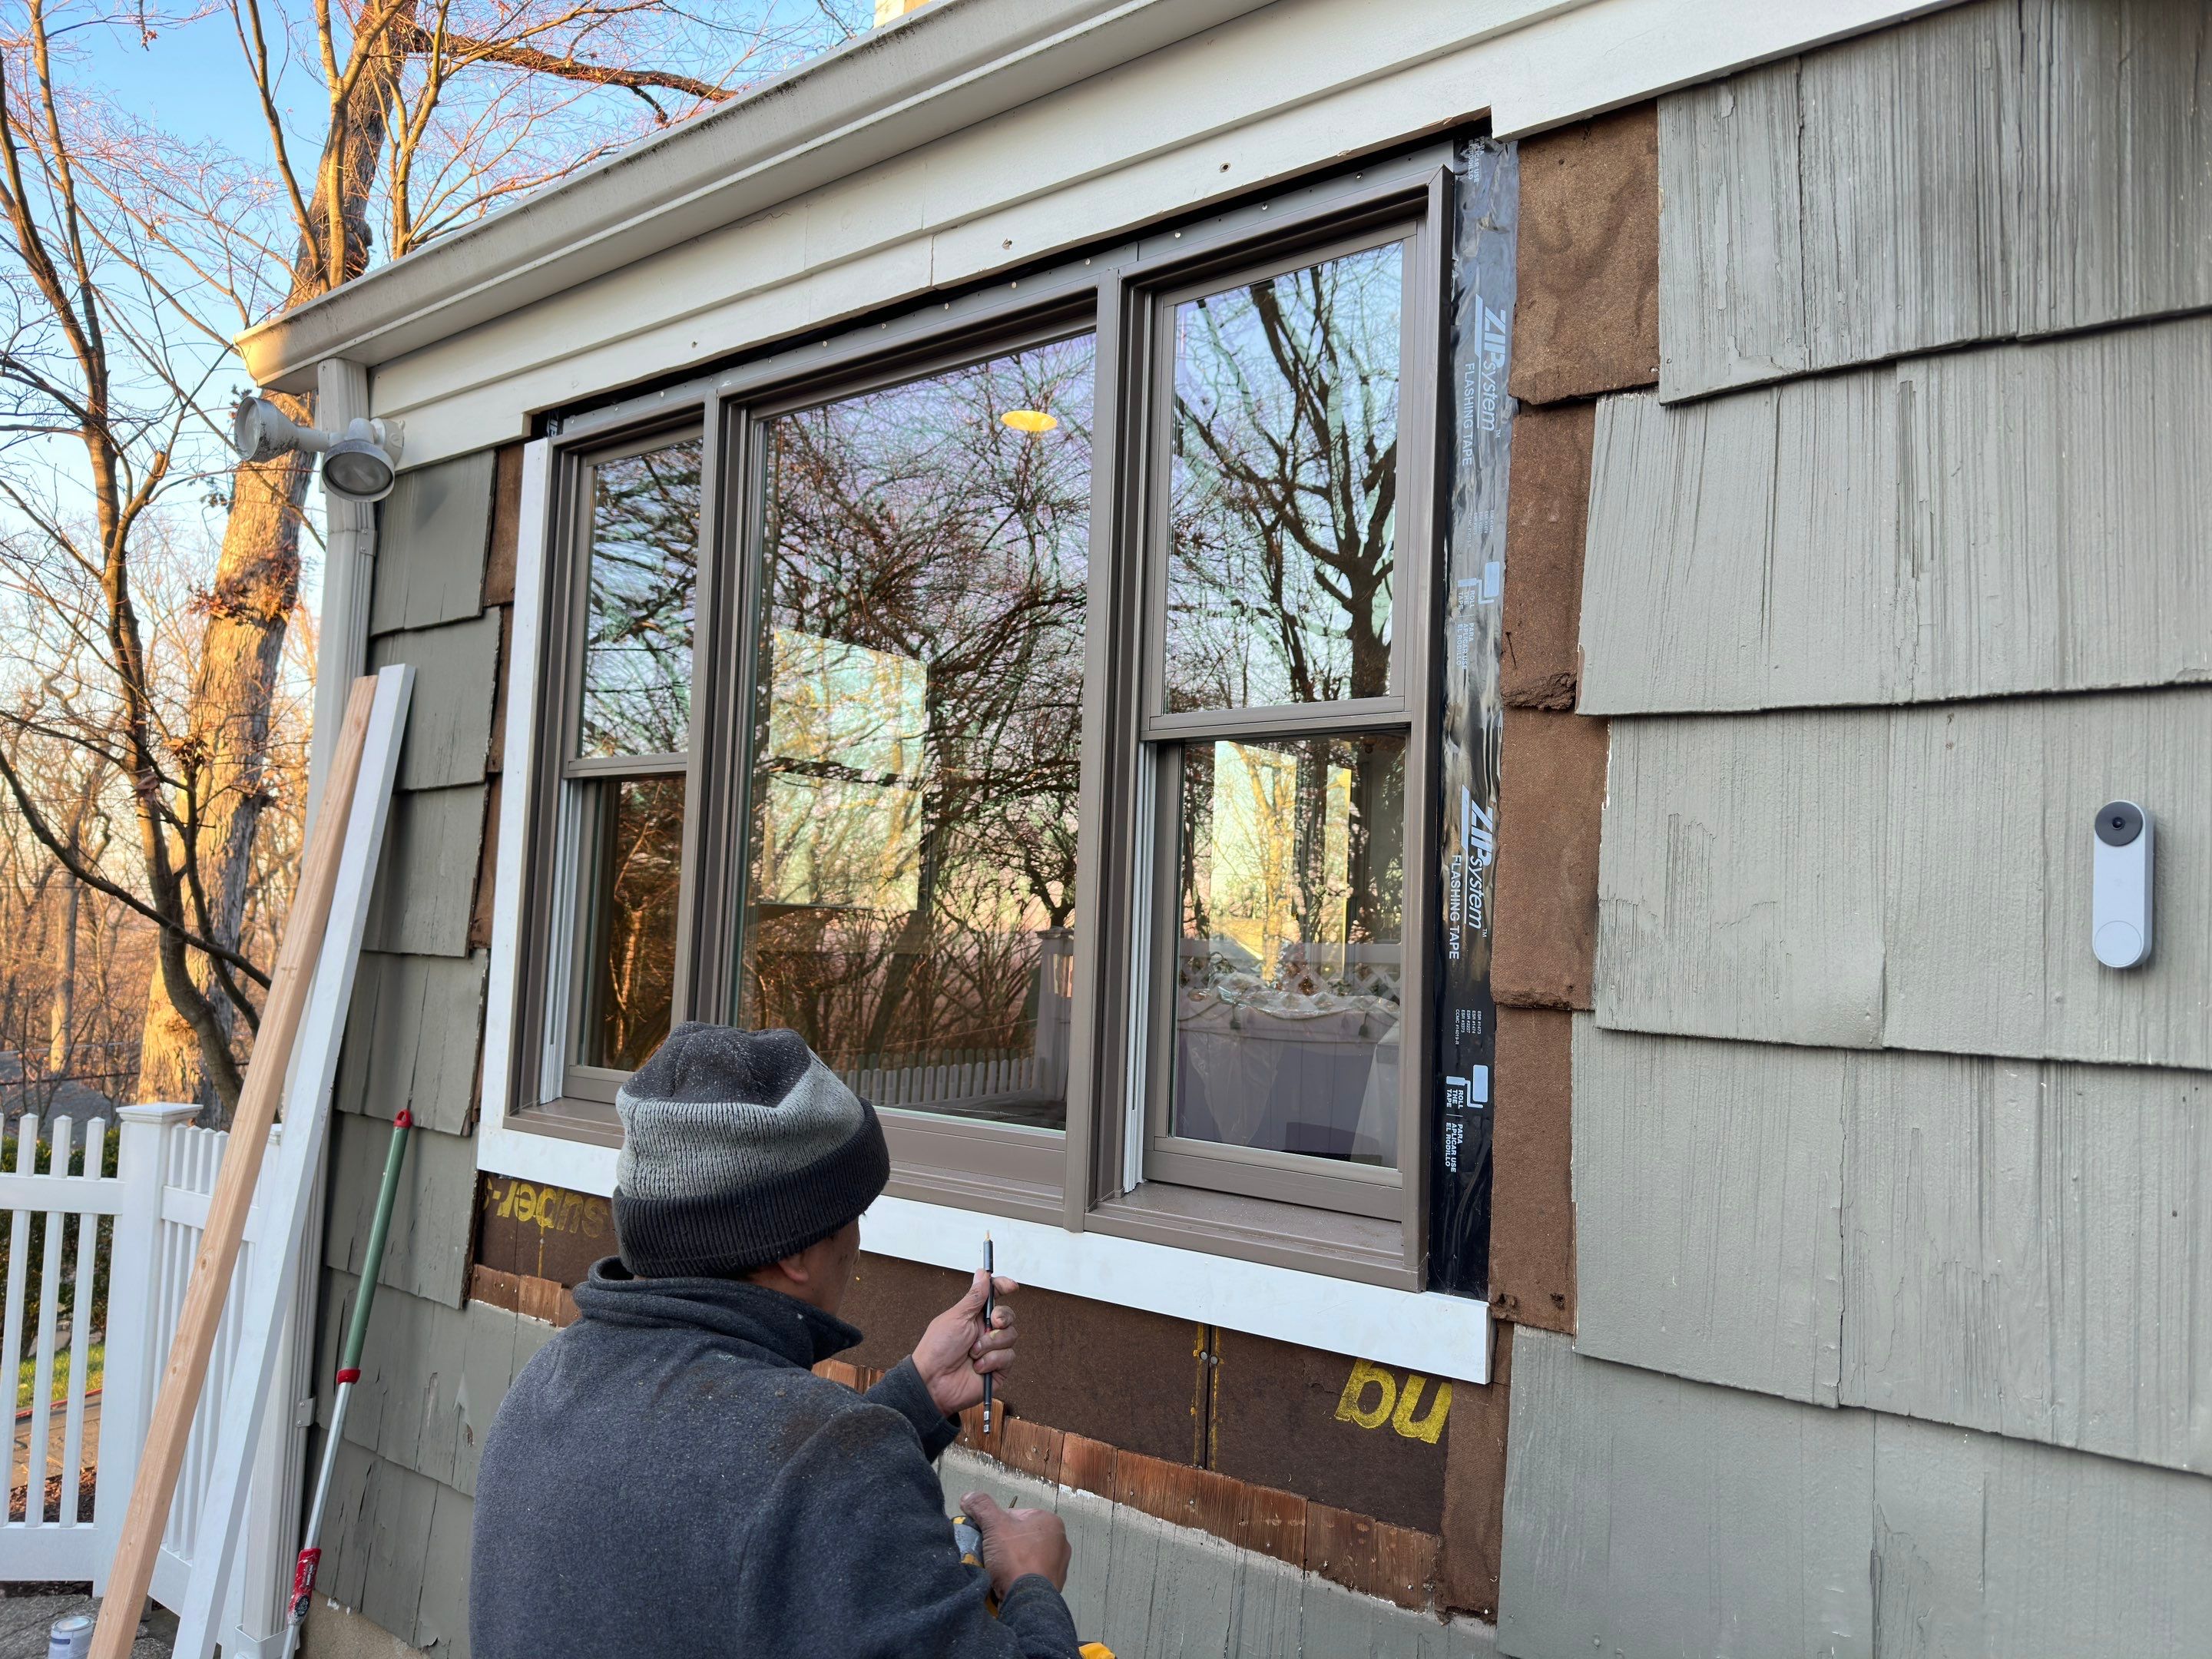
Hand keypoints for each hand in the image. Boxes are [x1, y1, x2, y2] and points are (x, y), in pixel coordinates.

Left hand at [913, 1269, 1016, 1417]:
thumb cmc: (938, 1349)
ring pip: (1011, 1336)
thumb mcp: (956, 1318)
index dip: (1004, 1288)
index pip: (994, 1296)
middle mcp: (984, 1332)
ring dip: (990, 1344)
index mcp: (973, 1316)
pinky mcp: (998, 1368)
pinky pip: (1009, 1356)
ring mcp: (993, 1350)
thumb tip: (982, 1274)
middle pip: (1008, 1316)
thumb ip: (974, 1297)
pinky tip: (977, 1367)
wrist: (934, 1382)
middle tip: (991, 1324)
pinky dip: (992, 1360)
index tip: (1011, 1286)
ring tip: (973, 1353)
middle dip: (1002, 1318)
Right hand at [961, 1492, 1069, 1596]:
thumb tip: (968, 1496)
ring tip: (995, 1571)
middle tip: (988, 1554)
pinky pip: (1029, 1575)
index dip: (996, 1525)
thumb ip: (981, 1507)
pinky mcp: (1052, 1586)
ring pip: (1024, 1557)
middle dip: (1003, 1544)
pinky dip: (1017, 1577)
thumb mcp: (994, 1526)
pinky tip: (1006, 1583)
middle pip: (1020, 1537)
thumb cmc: (1016, 1558)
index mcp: (1051, 1522)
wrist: (1027, 1601)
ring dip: (1009, 1562)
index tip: (986, 1538)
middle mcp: (1060, 1542)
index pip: (1015, 1516)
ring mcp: (1058, 1566)